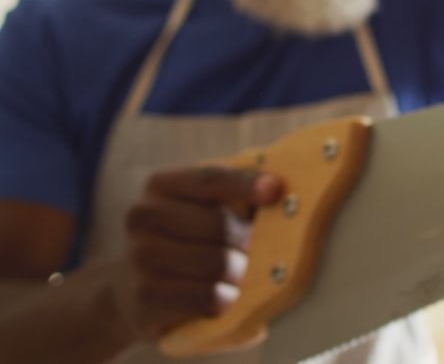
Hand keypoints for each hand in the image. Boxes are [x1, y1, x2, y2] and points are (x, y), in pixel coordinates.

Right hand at [118, 166, 280, 338]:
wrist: (133, 291)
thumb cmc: (187, 241)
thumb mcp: (204, 208)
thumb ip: (237, 192)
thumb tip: (277, 189)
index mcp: (161, 185)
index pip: (211, 179)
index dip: (245, 184)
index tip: (275, 190)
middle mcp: (143, 216)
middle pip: (220, 225)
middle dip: (247, 242)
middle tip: (251, 253)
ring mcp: (139, 257)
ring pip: (218, 264)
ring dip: (239, 274)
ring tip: (236, 277)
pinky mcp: (144, 298)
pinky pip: (209, 297)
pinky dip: (227, 299)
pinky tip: (223, 297)